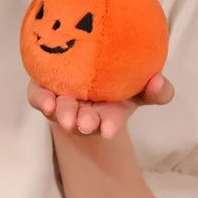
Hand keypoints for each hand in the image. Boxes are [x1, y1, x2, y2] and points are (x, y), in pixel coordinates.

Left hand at [27, 73, 174, 138]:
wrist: (83, 66)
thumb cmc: (116, 79)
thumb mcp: (140, 86)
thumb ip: (156, 90)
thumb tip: (158, 82)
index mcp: (110, 110)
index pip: (112, 120)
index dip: (110, 124)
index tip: (108, 130)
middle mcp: (85, 110)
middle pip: (85, 119)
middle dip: (86, 122)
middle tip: (84, 124)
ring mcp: (63, 102)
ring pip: (62, 110)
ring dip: (65, 113)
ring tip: (67, 118)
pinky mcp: (42, 91)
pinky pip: (38, 97)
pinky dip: (41, 99)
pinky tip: (47, 103)